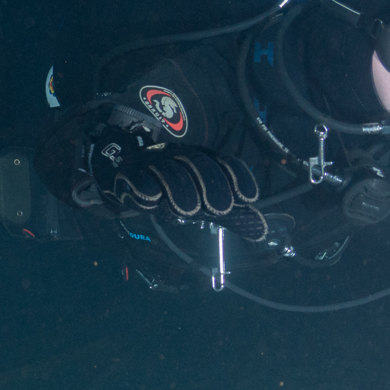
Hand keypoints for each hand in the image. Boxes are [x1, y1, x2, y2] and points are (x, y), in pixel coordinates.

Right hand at [89, 133, 268, 242]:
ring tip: (188, 211)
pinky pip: (137, 178)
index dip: (237, 177)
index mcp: (203, 162)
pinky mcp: (129, 174)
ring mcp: (154, 164)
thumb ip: (231, 216)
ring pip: (169, 170)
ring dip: (180, 189)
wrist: (127, 173)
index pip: (224, 163)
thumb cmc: (174, 189)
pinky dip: (144, 187)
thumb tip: (262, 231)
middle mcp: (181, 158)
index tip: (248, 198)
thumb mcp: (205, 202)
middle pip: (197, 164)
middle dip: (210, 185)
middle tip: (219, 209)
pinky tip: (151, 199)